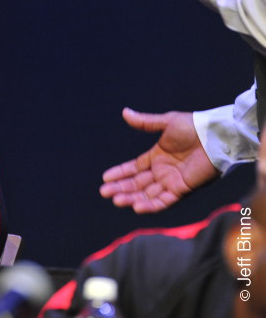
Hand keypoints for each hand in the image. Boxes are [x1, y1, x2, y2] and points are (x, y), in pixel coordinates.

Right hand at [99, 108, 218, 212]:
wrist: (215, 136)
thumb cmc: (194, 127)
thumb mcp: (166, 122)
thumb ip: (145, 122)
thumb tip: (124, 112)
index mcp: (157, 156)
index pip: (134, 168)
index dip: (120, 173)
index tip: (105, 178)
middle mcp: (163, 171)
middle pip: (137, 183)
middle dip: (121, 188)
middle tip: (104, 192)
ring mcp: (172, 181)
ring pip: (148, 194)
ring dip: (132, 198)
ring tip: (116, 201)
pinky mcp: (183, 189)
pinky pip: (165, 201)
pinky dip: (151, 205)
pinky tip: (137, 206)